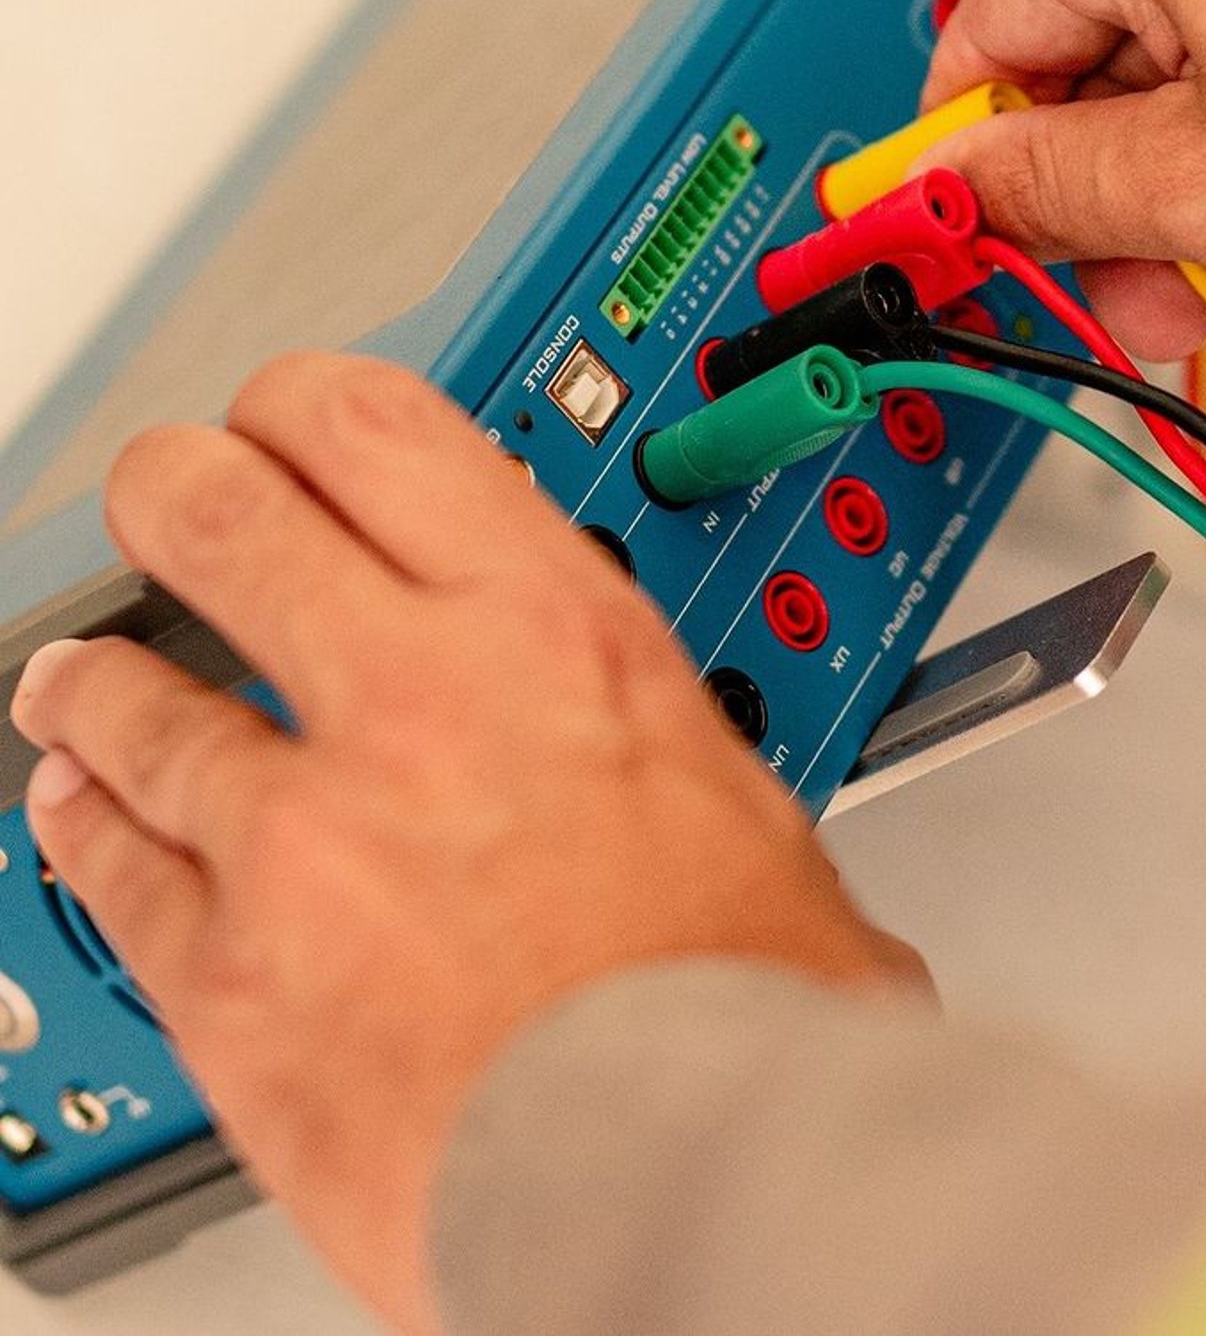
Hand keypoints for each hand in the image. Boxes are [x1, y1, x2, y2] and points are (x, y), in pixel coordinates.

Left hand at [9, 355, 919, 1333]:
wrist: (699, 1185)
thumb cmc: (748, 1008)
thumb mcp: (733, 788)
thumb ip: (638, 729)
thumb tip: (649, 751)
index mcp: (553, 629)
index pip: (376, 428)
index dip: (300, 402)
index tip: (283, 417)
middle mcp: (415, 700)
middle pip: (221, 515)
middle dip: (175, 489)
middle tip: (168, 495)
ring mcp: (303, 838)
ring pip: (131, 700)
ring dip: (95, 680)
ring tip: (82, 679)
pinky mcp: (230, 983)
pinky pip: (110, 870)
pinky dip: (82, 827)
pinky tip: (76, 810)